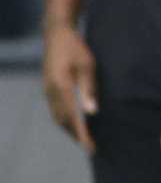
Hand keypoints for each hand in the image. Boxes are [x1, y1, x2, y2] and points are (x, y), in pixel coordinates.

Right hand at [41, 26, 96, 152]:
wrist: (56, 34)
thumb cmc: (76, 48)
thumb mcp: (87, 66)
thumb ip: (89, 89)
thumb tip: (92, 113)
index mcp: (61, 87)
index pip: (72, 117)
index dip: (81, 134)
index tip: (90, 147)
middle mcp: (51, 91)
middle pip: (62, 120)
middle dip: (75, 135)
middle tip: (90, 148)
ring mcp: (47, 89)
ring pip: (57, 116)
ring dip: (69, 129)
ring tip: (83, 139)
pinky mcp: (48, 87)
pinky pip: (55, 109)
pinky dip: (64, 120)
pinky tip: (74, 122)